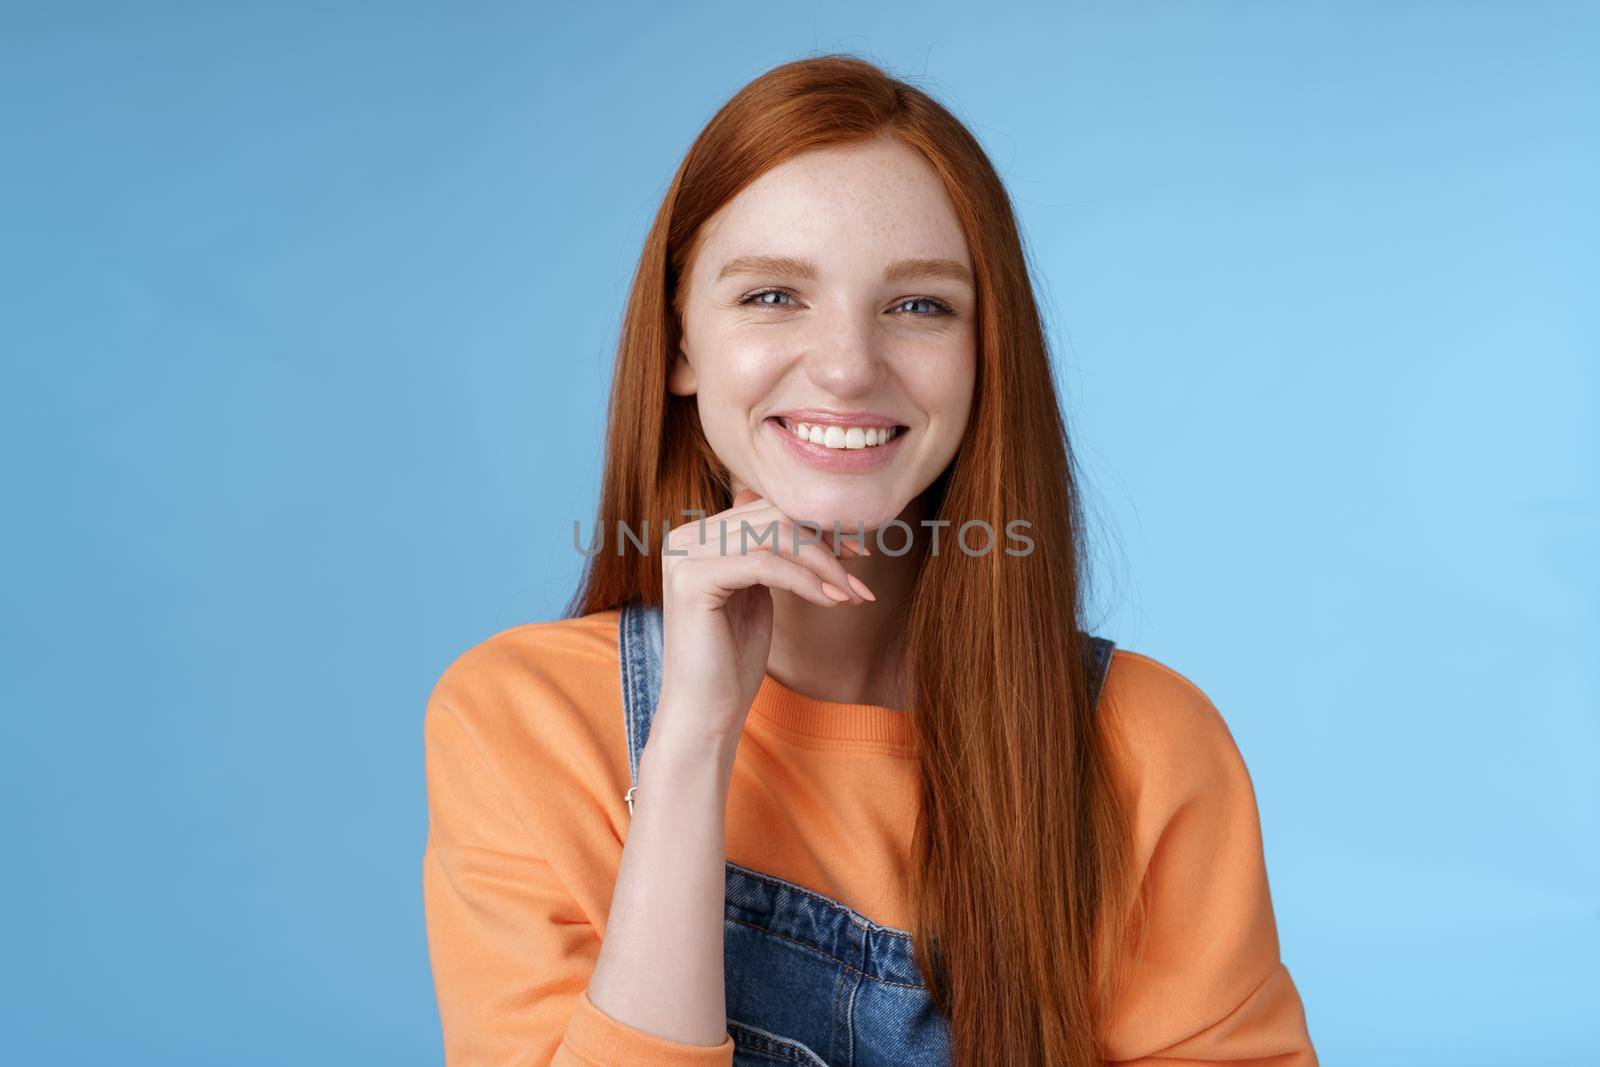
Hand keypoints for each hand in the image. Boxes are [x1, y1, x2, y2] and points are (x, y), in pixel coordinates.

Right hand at [654, 489, 874, 743]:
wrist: (705, 712)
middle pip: (772, 516)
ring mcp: (684, 556)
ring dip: (823, 563)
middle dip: (825, 541)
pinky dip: (805, 581)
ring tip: (852, 593)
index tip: (857, 549)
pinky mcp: (692, 580)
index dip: (817, 526)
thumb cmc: (733, 657)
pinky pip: (764, 565)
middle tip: (862, 568)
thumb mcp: (758, 592)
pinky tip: (831, 601)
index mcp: (698, 535)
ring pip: (773, 535)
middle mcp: (684, 537)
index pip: (768, 511)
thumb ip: (772, 553)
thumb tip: (812, 516)